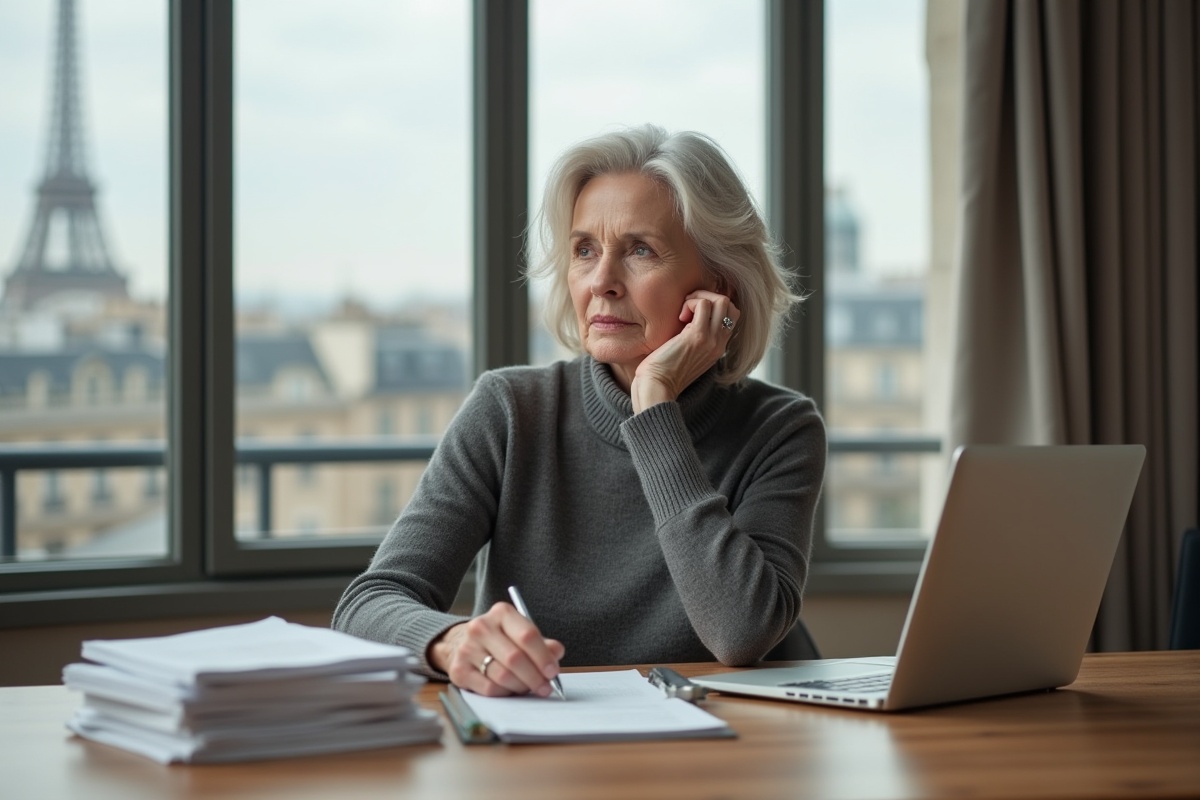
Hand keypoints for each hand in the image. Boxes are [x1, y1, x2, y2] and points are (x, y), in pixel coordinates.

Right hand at [428, 602, 564, 696]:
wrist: (460, 642)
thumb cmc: (500, 639)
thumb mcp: (521, 633)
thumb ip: (542, 643)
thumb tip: (556, 653)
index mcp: (501, 613)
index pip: (527, 635)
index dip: (543, 657)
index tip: (553, 671)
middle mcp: (481, 627)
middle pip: (515, 658)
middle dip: (535, 677)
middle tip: (545, 687)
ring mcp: (467, 648)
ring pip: (503, 676)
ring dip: (521, 687)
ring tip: (528, 687)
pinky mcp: (459, 670)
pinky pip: (489, 689)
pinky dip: (505, 693)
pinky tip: (510, 689)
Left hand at [630, 290, 738, 412]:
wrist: (657, 388)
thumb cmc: (662, 372)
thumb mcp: (684, 354)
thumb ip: (692, 338)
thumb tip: (685, 319)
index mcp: (718, 348)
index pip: (731, 316)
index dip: (713, 306)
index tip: (692, 313)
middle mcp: (719, 343)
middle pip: (730, 305)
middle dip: (708, 297)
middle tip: (687, 308)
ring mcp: (711, 340)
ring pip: (721, 300)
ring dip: (699, 298)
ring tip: (683, 312)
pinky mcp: (698, 336)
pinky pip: (703, 304)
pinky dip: (690, 303)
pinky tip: (679, 317)